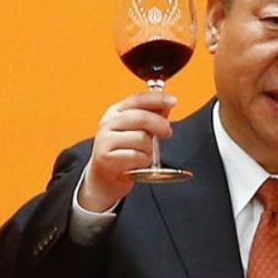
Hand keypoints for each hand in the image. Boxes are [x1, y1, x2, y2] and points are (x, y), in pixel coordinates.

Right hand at [78, 91, 175, 211]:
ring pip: (141, 138)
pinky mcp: (105, 157)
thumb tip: (166, 106)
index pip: (138, 99)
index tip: (173, 101)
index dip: (157, 99)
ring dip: (149, 149)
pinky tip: (137, 164)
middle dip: (159, 125)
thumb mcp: (137, 131)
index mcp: (115, 112)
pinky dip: (143, 161)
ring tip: (143, 155)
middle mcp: (108, 123)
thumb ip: (150, 117)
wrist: (104, 178)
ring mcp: (105, 140)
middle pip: (141, 117)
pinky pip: (137, 156)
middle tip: (167, 133)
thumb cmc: (123, 153)